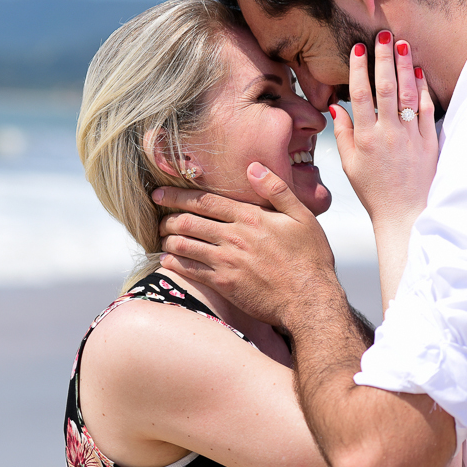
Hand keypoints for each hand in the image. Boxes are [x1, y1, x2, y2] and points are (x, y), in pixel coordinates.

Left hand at [154, 164, 344, 328]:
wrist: (310, 299)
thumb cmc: (310, 258)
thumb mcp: (302, 216)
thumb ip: (276, 189)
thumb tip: (253, 166)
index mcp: (250, 217)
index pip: (205, 201)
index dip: (178, 195)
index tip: (159, 193)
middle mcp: (234, 236)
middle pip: (188, 221)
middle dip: (166, 217)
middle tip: (155, 216)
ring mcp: (227, 261)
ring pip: (184, 245)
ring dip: (167, 238)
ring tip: (160, 236)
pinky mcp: (224, 284)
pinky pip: (190, 270)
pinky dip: (174, 262)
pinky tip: (167, 259)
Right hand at [332, 32, 437, 305]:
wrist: (406, 216)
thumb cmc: (375, 192)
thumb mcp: (350, 166)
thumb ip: (343, 135)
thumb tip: (336, 108)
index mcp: (365, 139)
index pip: (360, 96)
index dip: (359, 69)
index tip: (358, 47)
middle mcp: (388, 135)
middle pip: (386, 88)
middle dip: (383, 58)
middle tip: (383, 34)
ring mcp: (411, 137)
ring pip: (408, 94)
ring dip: (405, 66)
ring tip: (402, 44)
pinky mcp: (429, 143)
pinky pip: (427, 110)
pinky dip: (423, 89)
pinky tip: (419, 71)